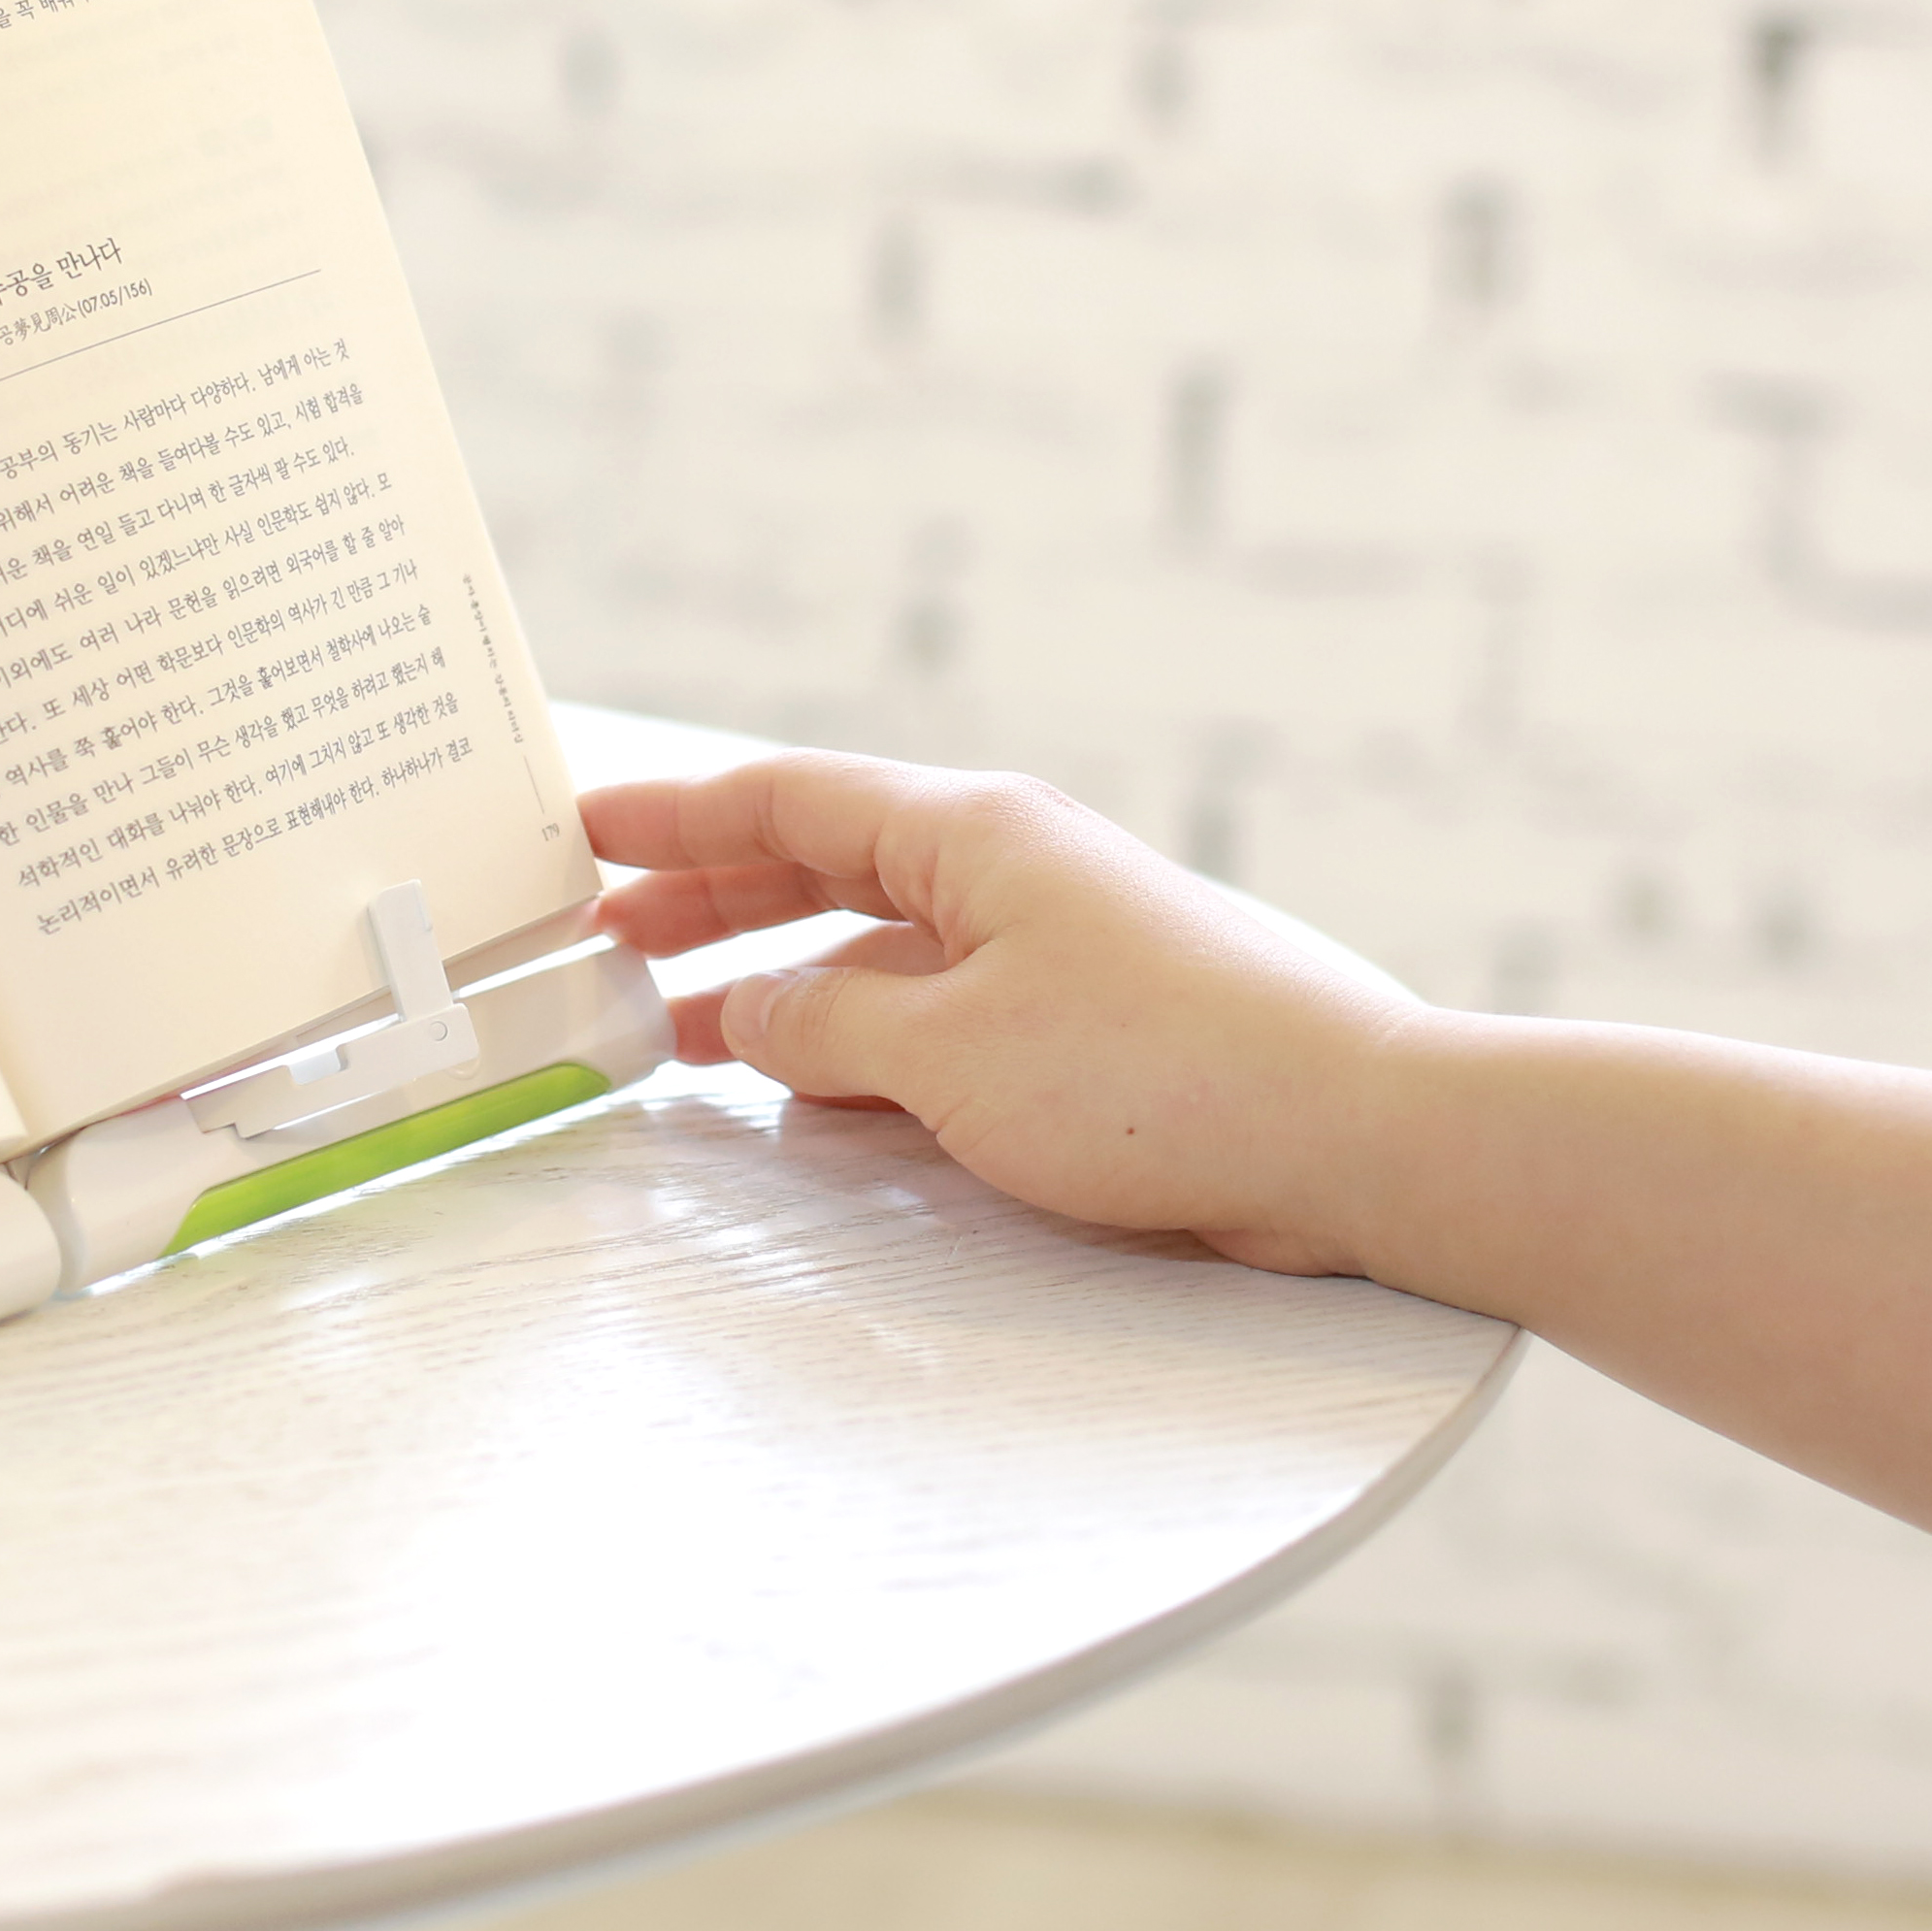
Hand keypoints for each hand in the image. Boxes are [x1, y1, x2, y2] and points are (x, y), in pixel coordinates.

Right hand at [584, 751, 1438, 1278]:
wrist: (1353, 1133)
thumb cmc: (1160, 1074)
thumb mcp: (949, 1053)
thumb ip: (831, 1025)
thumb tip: (760, 1010)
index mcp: (970, 832)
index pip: (786, 797)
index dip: (673, 816)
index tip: (578, 830)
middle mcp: (1008, 870)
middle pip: (824, 862)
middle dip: (710, 899)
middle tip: (605, 940)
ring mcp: (1053, 946)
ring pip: (879, 944)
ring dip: (780, 979)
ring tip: (682, 1027)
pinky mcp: (1090, 1028)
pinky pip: (937, 1014)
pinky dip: (861, 1040)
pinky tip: (812, 1091)